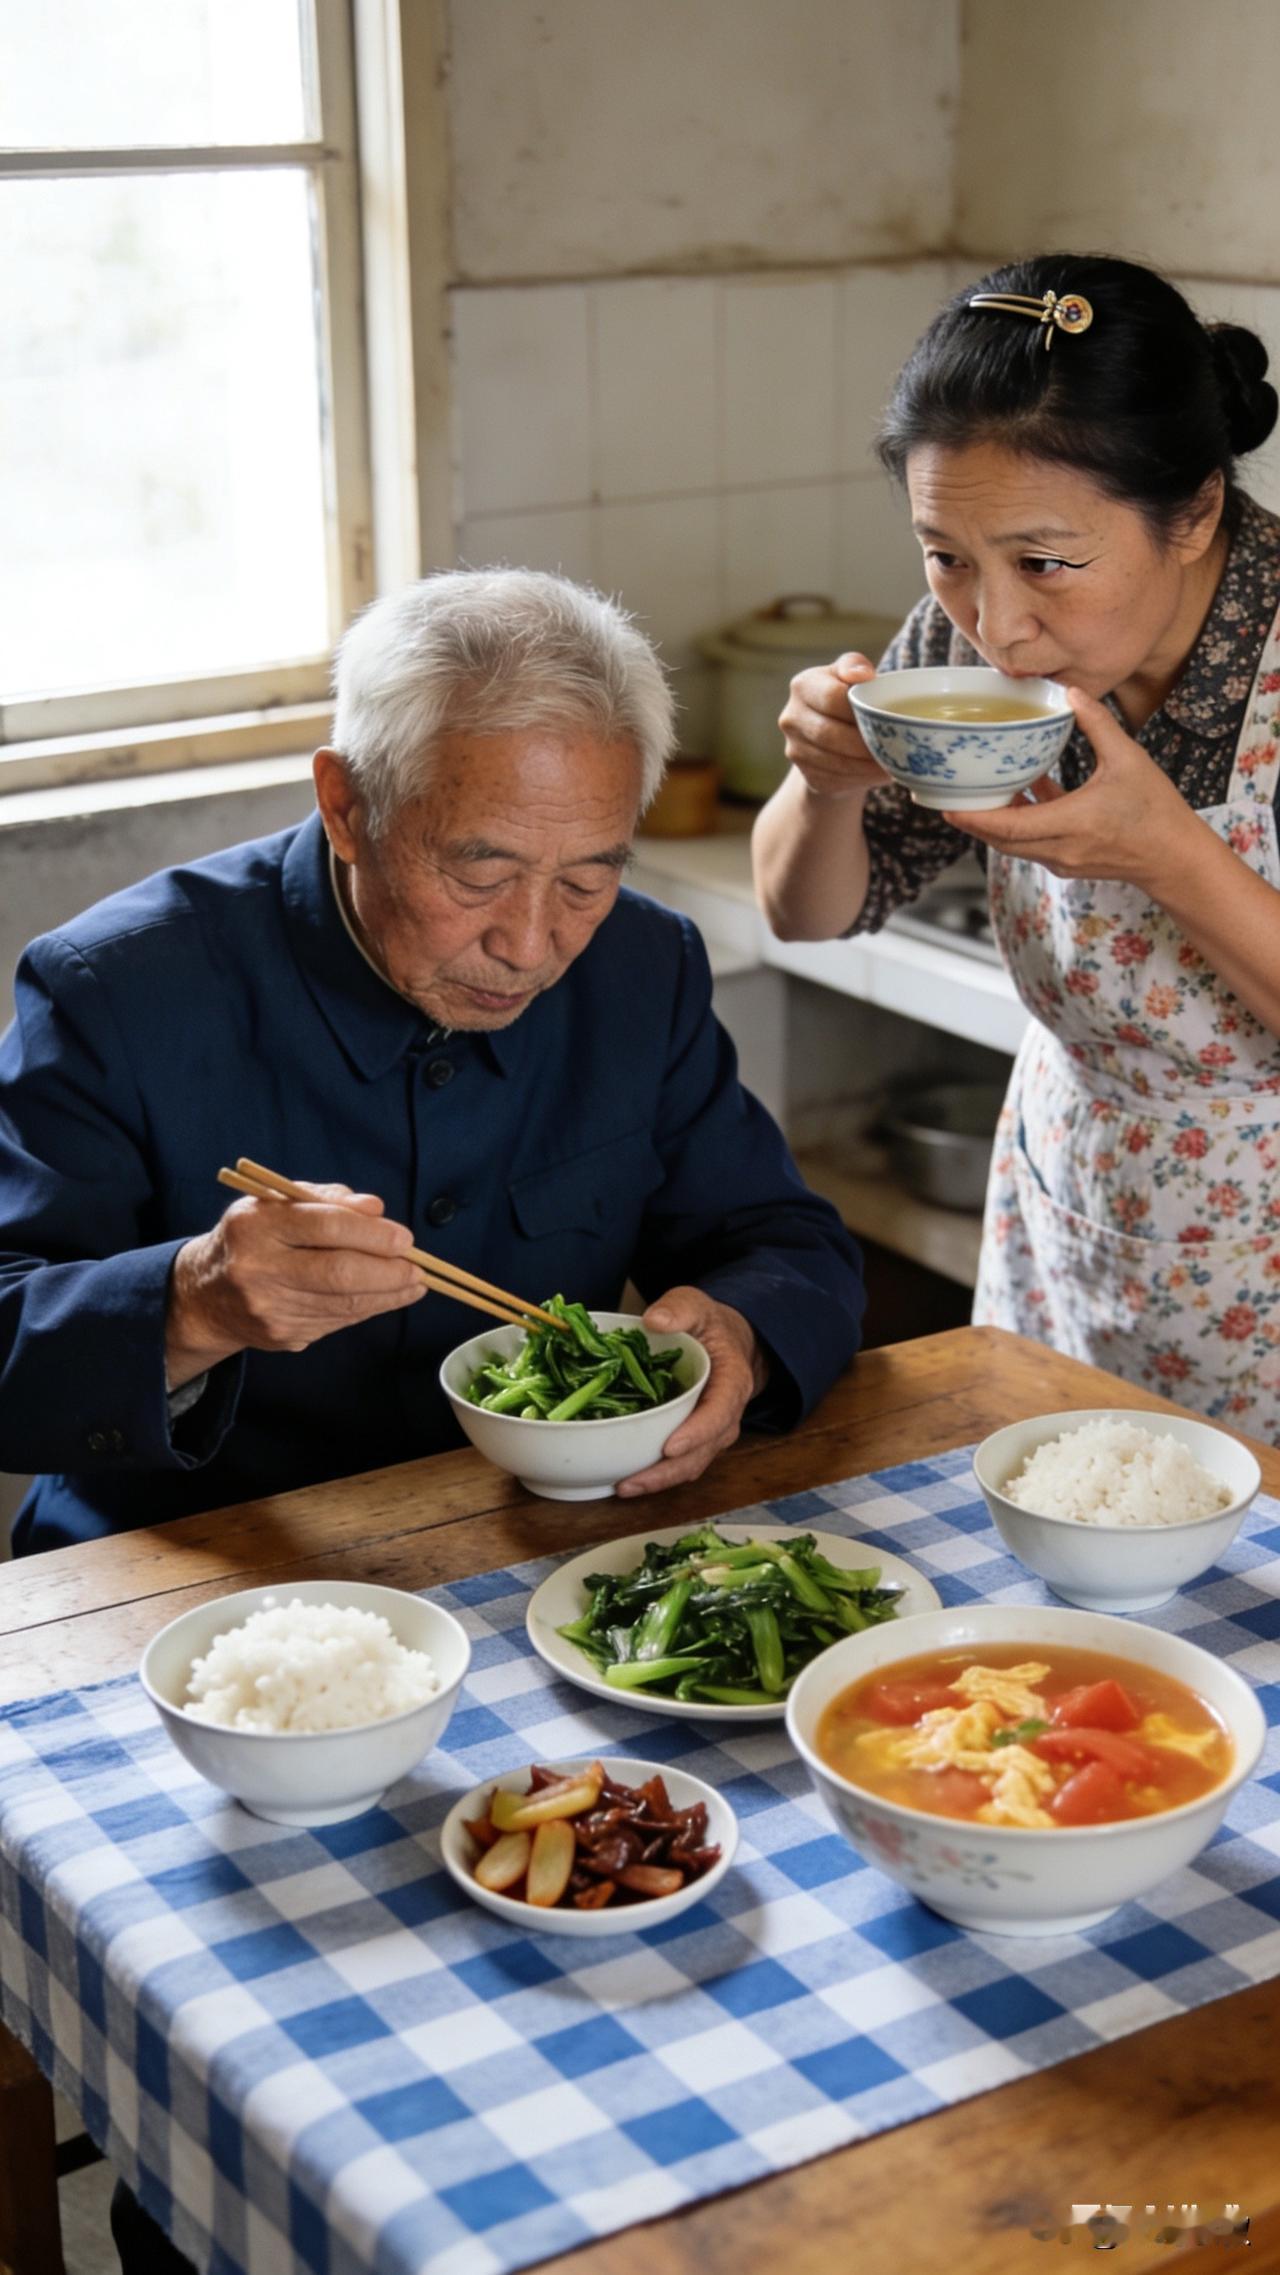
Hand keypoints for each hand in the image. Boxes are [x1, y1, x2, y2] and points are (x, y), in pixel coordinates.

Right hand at [166, 1181, 424, 1387]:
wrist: (206, 1296)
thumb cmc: (252, 1238)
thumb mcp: (277, 1204)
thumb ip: (326, 1200)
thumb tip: (376, 1209)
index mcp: (255, 1225)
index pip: (324, 1226)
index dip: (371, 1234)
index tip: (404, 1238)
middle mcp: (257, 1268)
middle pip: (338, 1273)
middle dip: (388, 1270)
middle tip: (417, 1266)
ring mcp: (269, 1308)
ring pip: (344, 1303)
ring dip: (388, 1293)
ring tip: (414, 1282)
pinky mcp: (281, 1335)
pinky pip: (338, 1321)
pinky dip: (369, 1308)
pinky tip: (389, 1297)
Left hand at [615, 1288, 766, 1497]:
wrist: (725, 1343)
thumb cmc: (709, 1326)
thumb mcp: (697, 1306)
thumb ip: (680, 1309)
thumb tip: (655, 1321)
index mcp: (732, 1384)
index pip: (718, 1414)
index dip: (696, 1433)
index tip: (669, 1447)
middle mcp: (725, 1417)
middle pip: (701, 1453)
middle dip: (667, 1472)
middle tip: (631, 1481)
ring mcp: (710, 1434)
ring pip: (689, 1466)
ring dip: (658, 1481)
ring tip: (622, 1488)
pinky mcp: (692, 1442)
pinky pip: (678, 1465)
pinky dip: (655, 1476)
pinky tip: (624, 1480)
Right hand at [779, 651, 888, 801]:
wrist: (832, 737)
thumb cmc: (846, 698)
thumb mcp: (850, 675)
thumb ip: (854, 665)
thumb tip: (864, 674)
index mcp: (802, 686)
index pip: (832, 698)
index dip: (860, 709)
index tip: (885, 716)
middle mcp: (791, 718)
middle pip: (830, 734)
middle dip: (865, 743)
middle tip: (895, 746)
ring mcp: (795, 750)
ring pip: (835, 762)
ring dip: (867, 765)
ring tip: (894, 761)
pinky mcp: (808, 776)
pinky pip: (838, 780)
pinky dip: (863, 779)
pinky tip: (880, 773)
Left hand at [948, 687, 1197, 888]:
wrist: (1174, 858)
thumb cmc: (1156, 810)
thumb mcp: (1129, 759)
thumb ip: (1097, 724)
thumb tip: (1070, 692)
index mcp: (1073, 823)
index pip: (1008, 826)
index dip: (973, 817)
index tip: (945, 805)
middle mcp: (1060, 847)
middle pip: (999, 839)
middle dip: (971, 820)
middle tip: (944, 796)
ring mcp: (1062, 859)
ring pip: (1013, 844)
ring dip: (992, 822)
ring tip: (972, 793)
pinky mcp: (1067, 862)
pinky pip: (1031, 843)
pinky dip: (1019, 823)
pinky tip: (1019, 794)